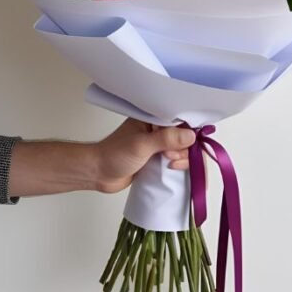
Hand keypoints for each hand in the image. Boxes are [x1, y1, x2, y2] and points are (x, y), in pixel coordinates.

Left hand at [8, 120, 195, 197]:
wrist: (98, 173)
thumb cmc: (115, 154)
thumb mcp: (142, 145)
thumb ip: (166, 139)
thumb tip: (192, 136)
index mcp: (154, 118)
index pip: (181, 120)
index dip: (189, 131)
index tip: (186, 144)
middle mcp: (159, 129)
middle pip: (186, 136)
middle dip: (185, 149)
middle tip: (171, 157)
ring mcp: (159, 145)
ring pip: (183, 150)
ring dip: (183, 159)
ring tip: (170, 165)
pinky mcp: (158, 159)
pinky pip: (177, 161)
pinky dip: (179, 166)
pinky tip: (173, 171)